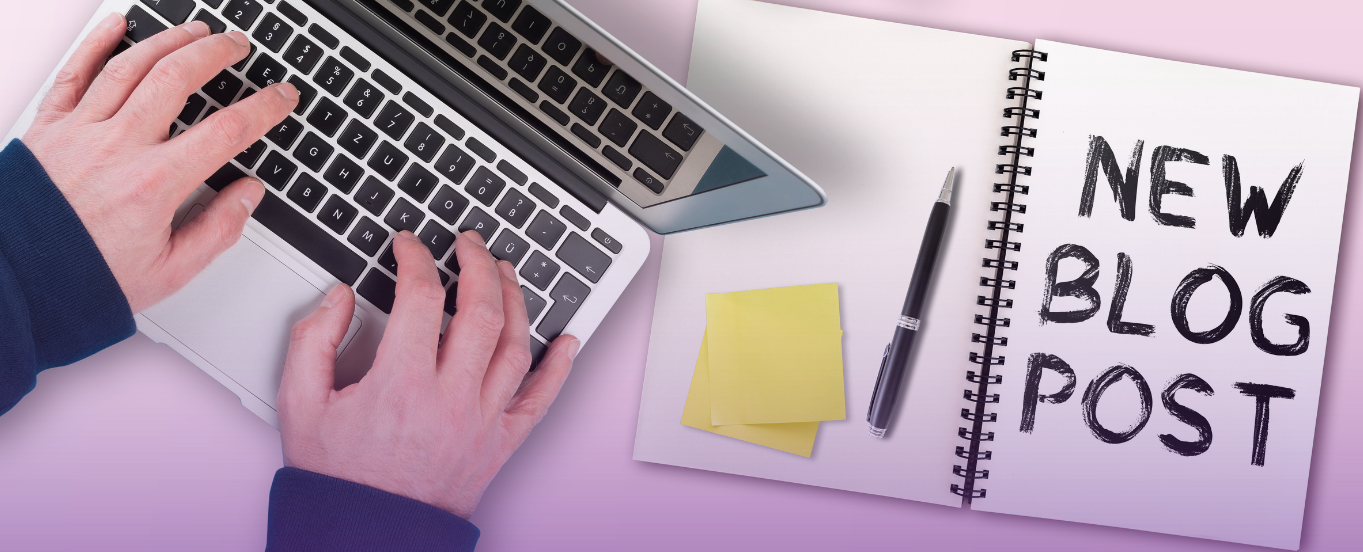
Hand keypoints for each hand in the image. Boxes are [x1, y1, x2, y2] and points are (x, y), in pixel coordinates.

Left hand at [22, 14, 297, 311]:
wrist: (16, 282)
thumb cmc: (84, 278)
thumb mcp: (169, 271)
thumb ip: (217, 231)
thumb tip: (247, 195)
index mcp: (154, 185)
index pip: (226, 131)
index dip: (264, 108)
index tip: (281, 97)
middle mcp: (118, 148)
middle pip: (177, 78)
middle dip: (216, 54)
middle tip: (238, 47)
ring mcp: (80, 132)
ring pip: (130, 66)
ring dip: (169, 40)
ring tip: (195, 31)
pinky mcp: (48, 128)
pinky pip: (74, 73)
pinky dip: (97, 43)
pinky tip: (118, 26)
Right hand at [279, 230, 578, 517]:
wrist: (367, 533)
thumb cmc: (337, 476)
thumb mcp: (300, 405)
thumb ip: (313, 341)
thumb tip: (338, 296)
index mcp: (399, 385)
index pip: (421, 298)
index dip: (416, 258)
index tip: (409, 244)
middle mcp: (449, 400)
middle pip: (482, 313)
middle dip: (479, 265)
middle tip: (470, 243)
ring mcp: (482, 422)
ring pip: (517, 346)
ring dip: (516, 301)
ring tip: (506, 272)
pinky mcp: (500, 444)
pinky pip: (541, 400)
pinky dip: (559, 368)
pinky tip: (568, 342)